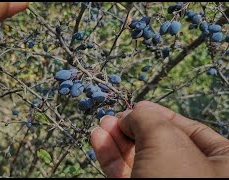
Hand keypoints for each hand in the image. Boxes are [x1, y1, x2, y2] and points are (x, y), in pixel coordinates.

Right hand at [91, 101, 228, 177]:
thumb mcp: (166, 140)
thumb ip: (148, 118)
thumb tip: (134, 113)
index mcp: (222, 164)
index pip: (189, 131)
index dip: (160, 116)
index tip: (136, 107)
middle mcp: (195, 177)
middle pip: (158, 145)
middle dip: (132, 129)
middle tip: (112, 119)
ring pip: (138, 161)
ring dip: (116, 142)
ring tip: (101, 127)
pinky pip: (125, 175)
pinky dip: (111, 158)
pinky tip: (99, 140)